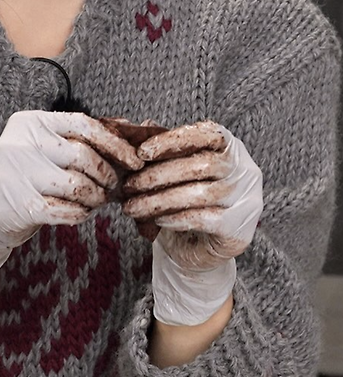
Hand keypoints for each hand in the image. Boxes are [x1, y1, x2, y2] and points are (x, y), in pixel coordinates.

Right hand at [0, 110, 141, 291]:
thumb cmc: (25, 174)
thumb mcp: (43, 147)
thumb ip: (77, 138)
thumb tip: (126, 128)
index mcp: (30, 122)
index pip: (82, 124)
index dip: (114, 143)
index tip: (134, 160)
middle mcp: (20, 143)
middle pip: (83, 156)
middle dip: (106, 175)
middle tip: (112, 188)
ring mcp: (17, 174)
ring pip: (78, 185)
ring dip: (96, 198)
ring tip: (96, 201)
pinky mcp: (19, 204)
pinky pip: (66, 211)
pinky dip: (80, 214)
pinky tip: (80, 212)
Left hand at [121, 121, 262, 324]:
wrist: (199, 248)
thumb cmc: (186, 199)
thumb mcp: (175, 170)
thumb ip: (164, 149)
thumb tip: (142, 128)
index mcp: (231, 147)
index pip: (206, 133)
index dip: (172, 140)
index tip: (141, 152)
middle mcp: (246, 170)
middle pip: (202, 165)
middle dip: (159, 175)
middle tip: (129, 186)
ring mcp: (247, 201)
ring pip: (200, 194)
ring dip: (160, 200)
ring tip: (133, 207)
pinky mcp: (239, 229)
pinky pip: (204, 219)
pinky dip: (176, 217)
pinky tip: (156, 219)